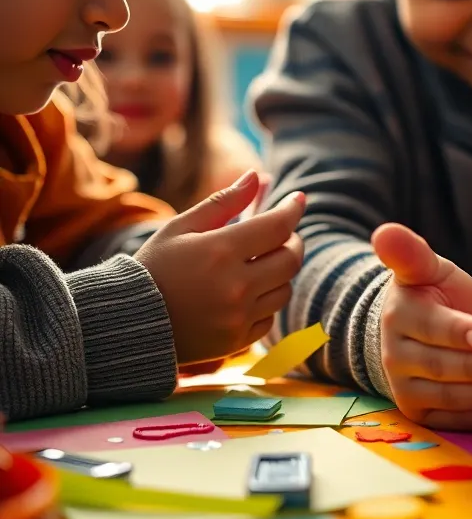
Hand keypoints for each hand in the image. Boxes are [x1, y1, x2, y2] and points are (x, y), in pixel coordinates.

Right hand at [136, 170, 304, 364]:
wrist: (126, 324)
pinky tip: (246, 293)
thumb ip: (223, 202)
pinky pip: (269, 317)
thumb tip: (256, 176)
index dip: (292, 209)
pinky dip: (265, 302)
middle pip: (290, 258)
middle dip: (292, 241)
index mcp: (220, 252)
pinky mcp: (236, 342)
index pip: (277, 226)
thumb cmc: (154, 267)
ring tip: (259, 263)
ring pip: (284, 289)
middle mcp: (235, 286)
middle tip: (280, 234)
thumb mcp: (181, 227)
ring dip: (279, 272)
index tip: (297, 199)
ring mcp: (237, 317)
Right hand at [374, 223, 471, 429]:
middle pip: (440, 367)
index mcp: (399, 316)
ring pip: (448, 398)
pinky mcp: (420, 412)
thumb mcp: (426, 268)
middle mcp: (395, 356)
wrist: (419, 325)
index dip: (460, 333)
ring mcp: (405, 387)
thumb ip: (410, 253)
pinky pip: (454, 420)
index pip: (432, 328)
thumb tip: (383, 231)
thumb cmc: (431, 291)